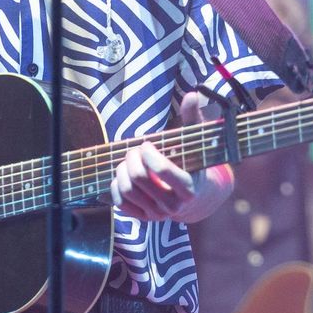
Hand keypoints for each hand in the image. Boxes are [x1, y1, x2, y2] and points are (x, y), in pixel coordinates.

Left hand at [110, 91, 232, 222]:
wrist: (194, 197)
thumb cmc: (193, 162)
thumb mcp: (196, 141)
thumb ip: (193, 118)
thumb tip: (193, 94)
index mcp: (188, 188)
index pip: (162, 171)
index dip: (148, 152)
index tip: (146, 143)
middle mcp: (173, 206)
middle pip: (139, 177)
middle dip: (132, 157)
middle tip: (135, 149)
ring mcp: (157, 214)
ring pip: (127, 189)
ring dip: (122, 169)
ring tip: (128, 159)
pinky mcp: (144, 218)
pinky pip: (120, 202)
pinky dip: (116, 185)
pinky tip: (124, 174)